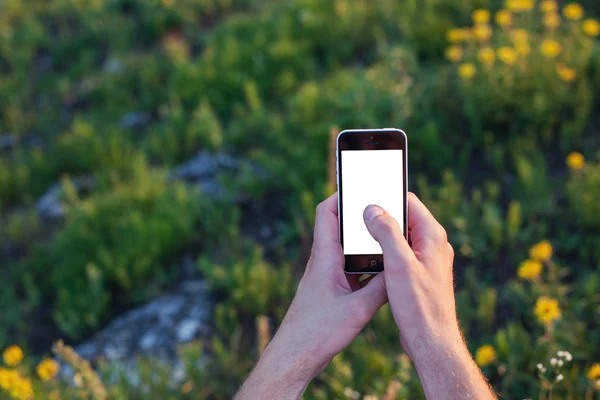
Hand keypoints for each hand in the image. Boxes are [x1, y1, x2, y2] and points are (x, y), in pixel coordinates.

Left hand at [273, 191, 386, 372]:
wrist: (296, 355)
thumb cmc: (318, 332)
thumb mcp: (358, 310)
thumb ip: (381, 288)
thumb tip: (401, 270)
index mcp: (324, 256)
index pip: (327, 212)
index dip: (342, 194)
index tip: (363, 185)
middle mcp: (323, 261)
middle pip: (341, 226)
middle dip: (361, 216)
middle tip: (385, 211)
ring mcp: (326, 275)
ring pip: (347, 248)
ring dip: (364, 242)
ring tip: (388, 239)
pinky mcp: (331, 289)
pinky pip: (350, 268)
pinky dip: (365, 264)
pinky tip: (382, 272)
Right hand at [363, 192, 459, 352]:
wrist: (431, 341)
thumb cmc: (419, 305)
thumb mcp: (399, 264)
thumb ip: (387, 232)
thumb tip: (372, 209)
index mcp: (432, 236)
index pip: (409, 202)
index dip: (387, 197)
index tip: (365, 199)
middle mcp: (433, 245)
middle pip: (404, 218)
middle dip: (382, 217)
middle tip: (358, 220)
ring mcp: (428, 260)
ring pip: (402, 237)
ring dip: (383, 236)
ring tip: (362, 240)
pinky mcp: (421, 274)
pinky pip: (402, 254)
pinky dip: (387, 253)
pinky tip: (373, 262)